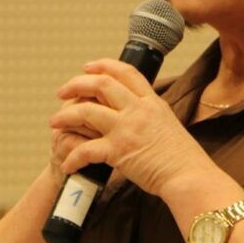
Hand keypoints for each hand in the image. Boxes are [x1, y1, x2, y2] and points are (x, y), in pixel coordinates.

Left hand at [49, 59, 213, 196]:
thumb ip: (151, 117)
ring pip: (86, 112)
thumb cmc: (184, 159)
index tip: (88, 67)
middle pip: (101, 84)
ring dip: (65, 116)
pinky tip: (68, 165)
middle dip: (76, 84)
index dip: (103, 65)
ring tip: (54, 122)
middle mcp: (138, 110)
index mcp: (152, 102)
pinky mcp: (119, 151)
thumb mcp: (169, 126)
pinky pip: (86, 149)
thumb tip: (140, 118)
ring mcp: (127, 129)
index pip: (126, 72)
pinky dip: (73, 157)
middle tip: (62, 92)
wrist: (189, 176)